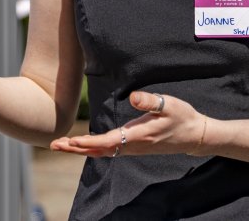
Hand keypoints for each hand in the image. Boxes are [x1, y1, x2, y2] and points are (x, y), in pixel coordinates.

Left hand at [49, 91, 207, 157]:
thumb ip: (150, 101)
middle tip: (54, 145)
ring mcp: (133, 148)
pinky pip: (108, 151)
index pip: (108, 142)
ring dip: (81, 150)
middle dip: (76, 149)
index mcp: (139, 135)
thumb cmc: (182, 117)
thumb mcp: (169, 105)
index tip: (72, 141)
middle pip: (99, 151)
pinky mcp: (134, 147)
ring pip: (102, 152)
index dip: (89, 142)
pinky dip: (92, 149)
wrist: (194, 136)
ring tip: (61, 145)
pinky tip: (82, 146)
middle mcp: (133, 145)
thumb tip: (132, 97)